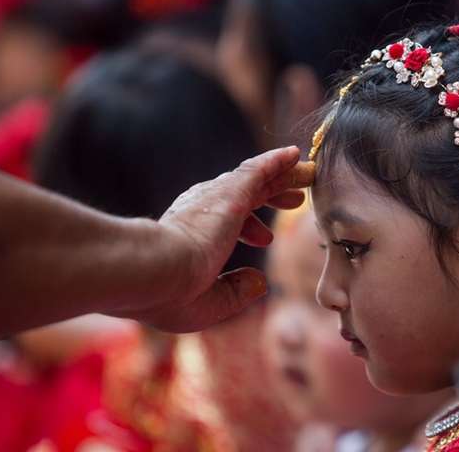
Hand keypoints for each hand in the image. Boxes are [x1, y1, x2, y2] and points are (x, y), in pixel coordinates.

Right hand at [115, 146, 314, 331]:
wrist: (151, 273)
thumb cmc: (168, 295)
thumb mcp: (208, 303)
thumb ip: (235, 292)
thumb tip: (259, 282)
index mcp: (191, 234)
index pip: (227, 223)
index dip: (251, 227)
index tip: (267, 237)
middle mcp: (202, 209)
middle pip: (245, 195)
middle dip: (271, 195)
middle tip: (294, 198)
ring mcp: (217, 198)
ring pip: (257, 179)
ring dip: (282, 175)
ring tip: (307, 173)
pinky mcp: (232, 191)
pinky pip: (260, 170)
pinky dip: (278, 161)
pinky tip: (296, 155)